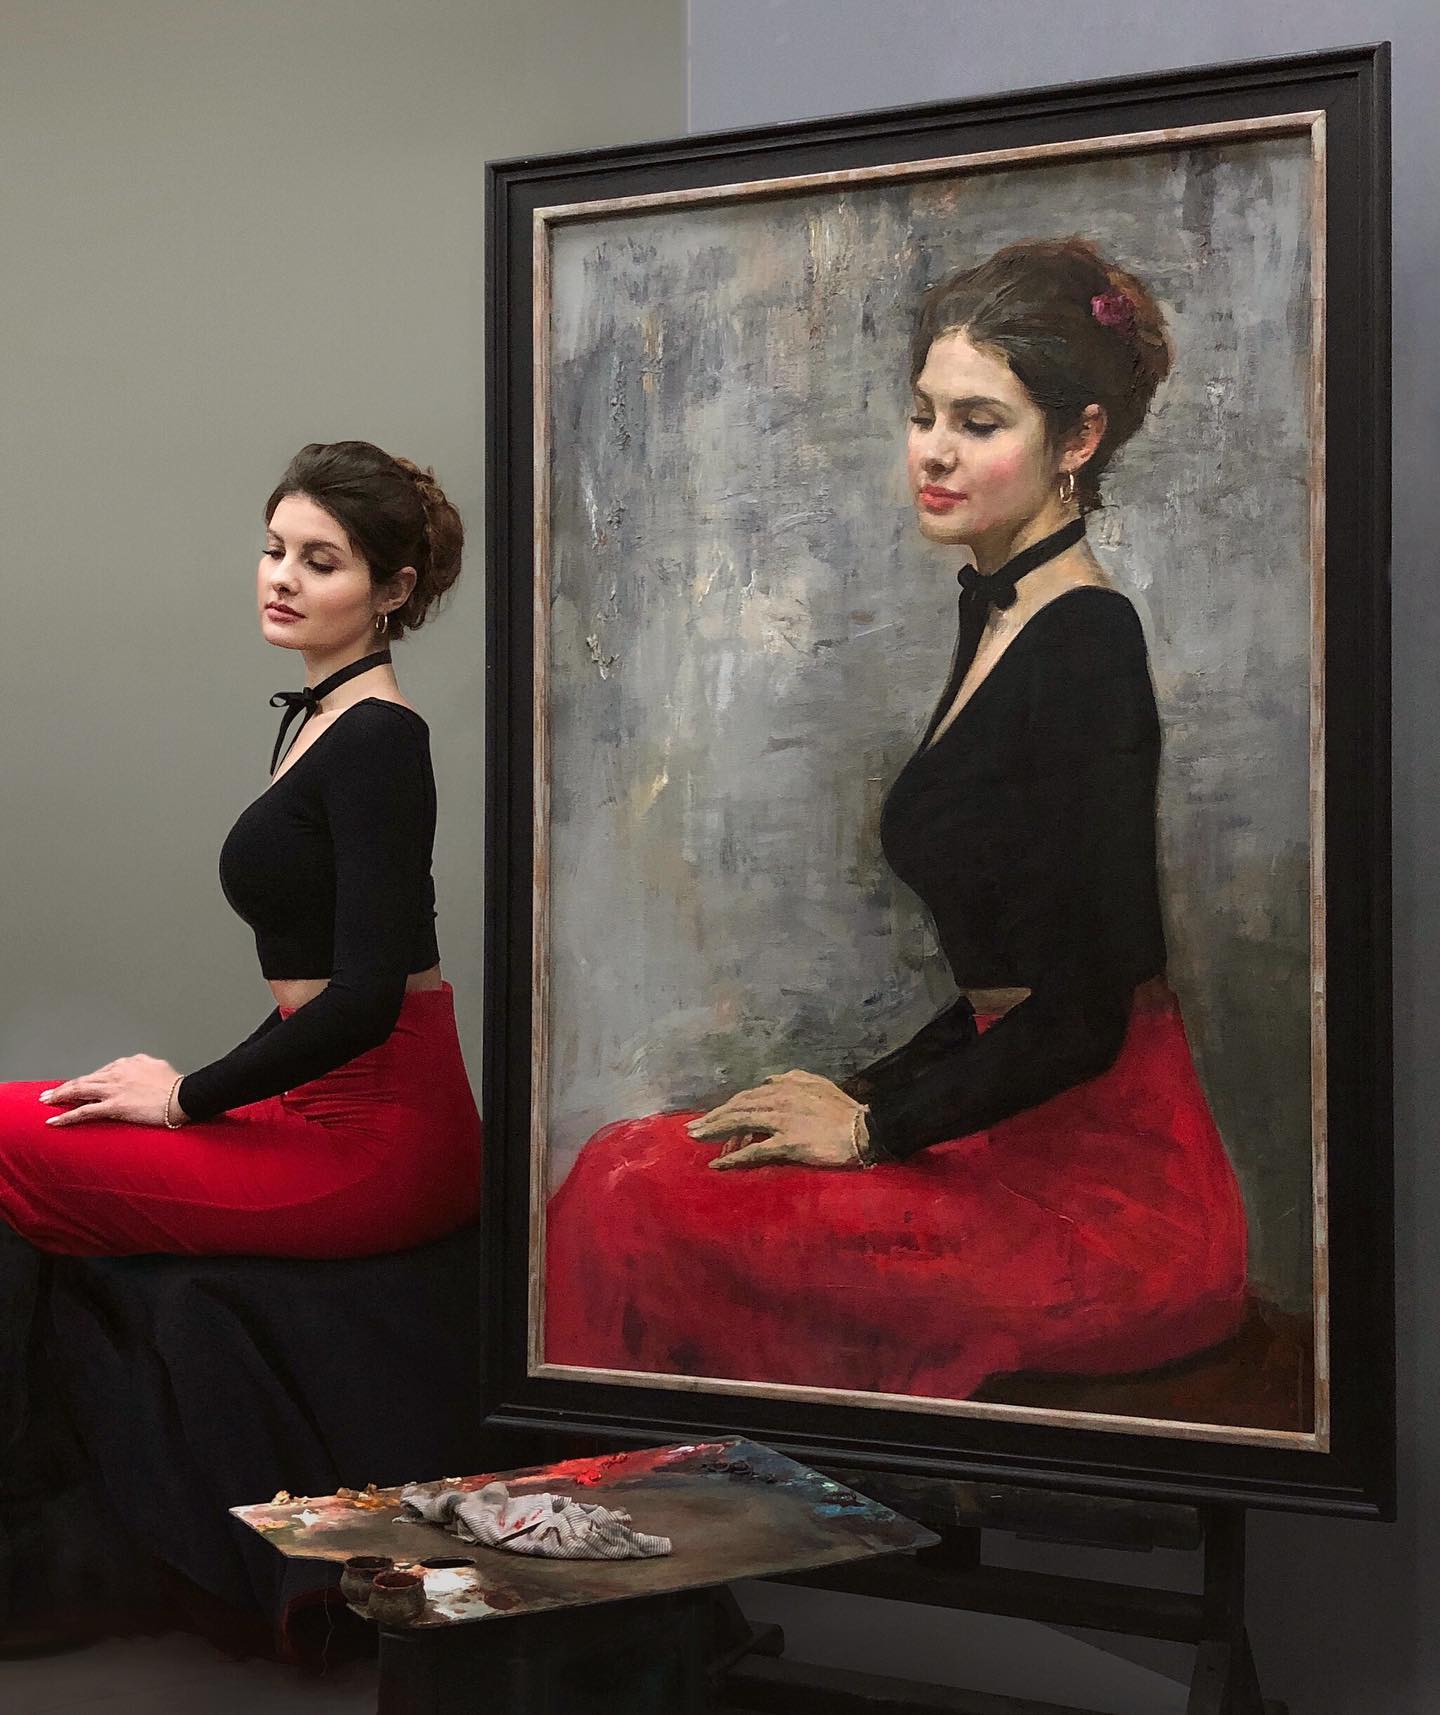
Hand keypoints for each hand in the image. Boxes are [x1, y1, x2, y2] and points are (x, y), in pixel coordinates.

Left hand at [38, 1054, 189, 1127]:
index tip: (78, 1087)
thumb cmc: (176, 1086)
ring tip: (45, 1102)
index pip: (101, 1071)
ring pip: (79, 1090)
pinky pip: (85, 1111)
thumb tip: (141, 1068)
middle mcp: (118, 1072)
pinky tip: (55, 1121)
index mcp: (128, 1063)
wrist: (184, 1097)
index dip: (87, 1081)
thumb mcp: (158, 1067)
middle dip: (64, 1087)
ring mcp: (115, 1089)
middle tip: (48, 1094)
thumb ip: (144, 1066)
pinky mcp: (115, 1106)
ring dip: (59, 1096)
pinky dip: (67, 1116)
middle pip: (84, 1079)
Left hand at [686, 1069, 863, 1170]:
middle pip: (738, 1108)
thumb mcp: (818, 1084)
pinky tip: (718, 1164)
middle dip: (713, 1118)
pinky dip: (734, 1157)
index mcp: (786, 1086)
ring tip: (696, 1139)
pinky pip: (755, 1150)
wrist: (865, 1130)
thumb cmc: (844, 1109)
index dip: (727, 1107)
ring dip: (715, 1131)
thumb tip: (770, 1080)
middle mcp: (780, 1100)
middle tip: (691, 1129)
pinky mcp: (789, 1143)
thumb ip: (793, 1078)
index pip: (748, 1096)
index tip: (711, 1116)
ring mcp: (783, 1121)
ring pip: (741, 1124)